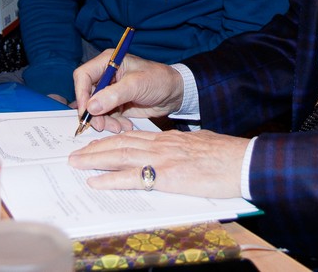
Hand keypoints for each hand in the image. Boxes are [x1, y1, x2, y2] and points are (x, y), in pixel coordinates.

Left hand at [68, 129, 248, 198]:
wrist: (241, 161)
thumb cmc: (227, 156)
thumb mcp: (201, 144)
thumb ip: (184, 146)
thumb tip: (178, 151)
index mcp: (169, 138)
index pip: (133, 136)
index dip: (112, 140)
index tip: (96, 144)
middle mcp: (161, 145)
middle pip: (121, 143)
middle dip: (96, 149)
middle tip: (76, 155)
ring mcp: (162, 159)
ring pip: (120, 156)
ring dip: (95, 160)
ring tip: (77, 163)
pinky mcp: (166, 176)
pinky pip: (132, 177)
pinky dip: (110, 180)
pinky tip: (95, 182)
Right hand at [73, 51, 184, 132]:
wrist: (175, 93)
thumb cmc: (159, 79)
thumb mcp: (136, 85)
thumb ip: (113, 95)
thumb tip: (91, 107)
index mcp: (108, 62)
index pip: (83, 76)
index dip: (81, 94)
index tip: (86, 111)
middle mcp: (106, 76)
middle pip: (87, 95)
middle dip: (93, 112)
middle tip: (101, 125)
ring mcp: (110, 91)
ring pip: (95, 109)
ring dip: (104, 121)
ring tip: (118, 126)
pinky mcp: (116, 105)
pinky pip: (106, 117)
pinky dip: (112, 124)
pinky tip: (125, 125)